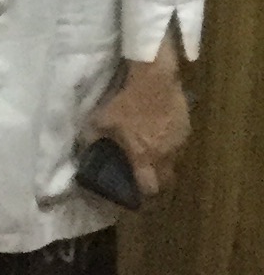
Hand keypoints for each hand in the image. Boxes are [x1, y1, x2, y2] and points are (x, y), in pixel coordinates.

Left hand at [88, 44, 190, 201]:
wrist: (154, 79)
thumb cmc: (126, 102)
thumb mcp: (100, 120)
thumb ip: (93, 139)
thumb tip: (85, 148)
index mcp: (144, 157)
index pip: (149, 187)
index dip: (143, 194)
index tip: (136, 195)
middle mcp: (165, 154)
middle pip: (166, 179)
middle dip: (157, 181)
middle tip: (145, 176)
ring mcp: (179, 141)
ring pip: (174, 160)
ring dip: (164, 160)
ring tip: (151, 150)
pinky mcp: (187, 127)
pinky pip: (179, 142)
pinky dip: (170, 142)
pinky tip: (160, 131)